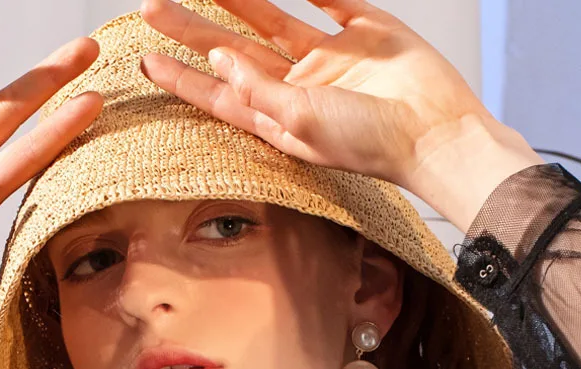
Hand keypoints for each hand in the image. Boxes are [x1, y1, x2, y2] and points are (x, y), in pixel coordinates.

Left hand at [137, 0, 542, 227]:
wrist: (434, 131)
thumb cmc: (370, 143)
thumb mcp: (303, 123)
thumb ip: (258, 91)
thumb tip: (218, 57)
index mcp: (281, 118)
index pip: (221, 96)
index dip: (183, 79)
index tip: (146, 61)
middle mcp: (299, 88)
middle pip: (235, 54)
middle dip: (192, 31)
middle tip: (151, 7)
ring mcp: (330, 59)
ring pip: (271, 21)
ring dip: (234, 1)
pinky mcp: (363, 30)